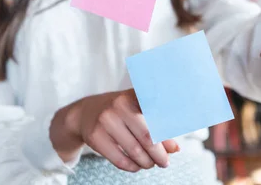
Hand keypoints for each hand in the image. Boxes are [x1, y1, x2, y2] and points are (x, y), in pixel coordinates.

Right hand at [50, 89, 178, 172]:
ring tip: (151, 164)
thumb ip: (158, 128)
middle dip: (159, 154)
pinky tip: (136, 166)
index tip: (175, 148)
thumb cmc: (120, 111)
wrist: (85, 112)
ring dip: (146, 162)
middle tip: (165, 162)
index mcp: (135, 95)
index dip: (168, 132)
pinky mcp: (95, 136)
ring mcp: (106, 120)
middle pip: (147, 136)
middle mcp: (120, 105)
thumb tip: (175, 149)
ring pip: (134, 150)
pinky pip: (119, 159)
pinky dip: (132, 166)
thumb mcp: (138, 111)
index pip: (158, 115)